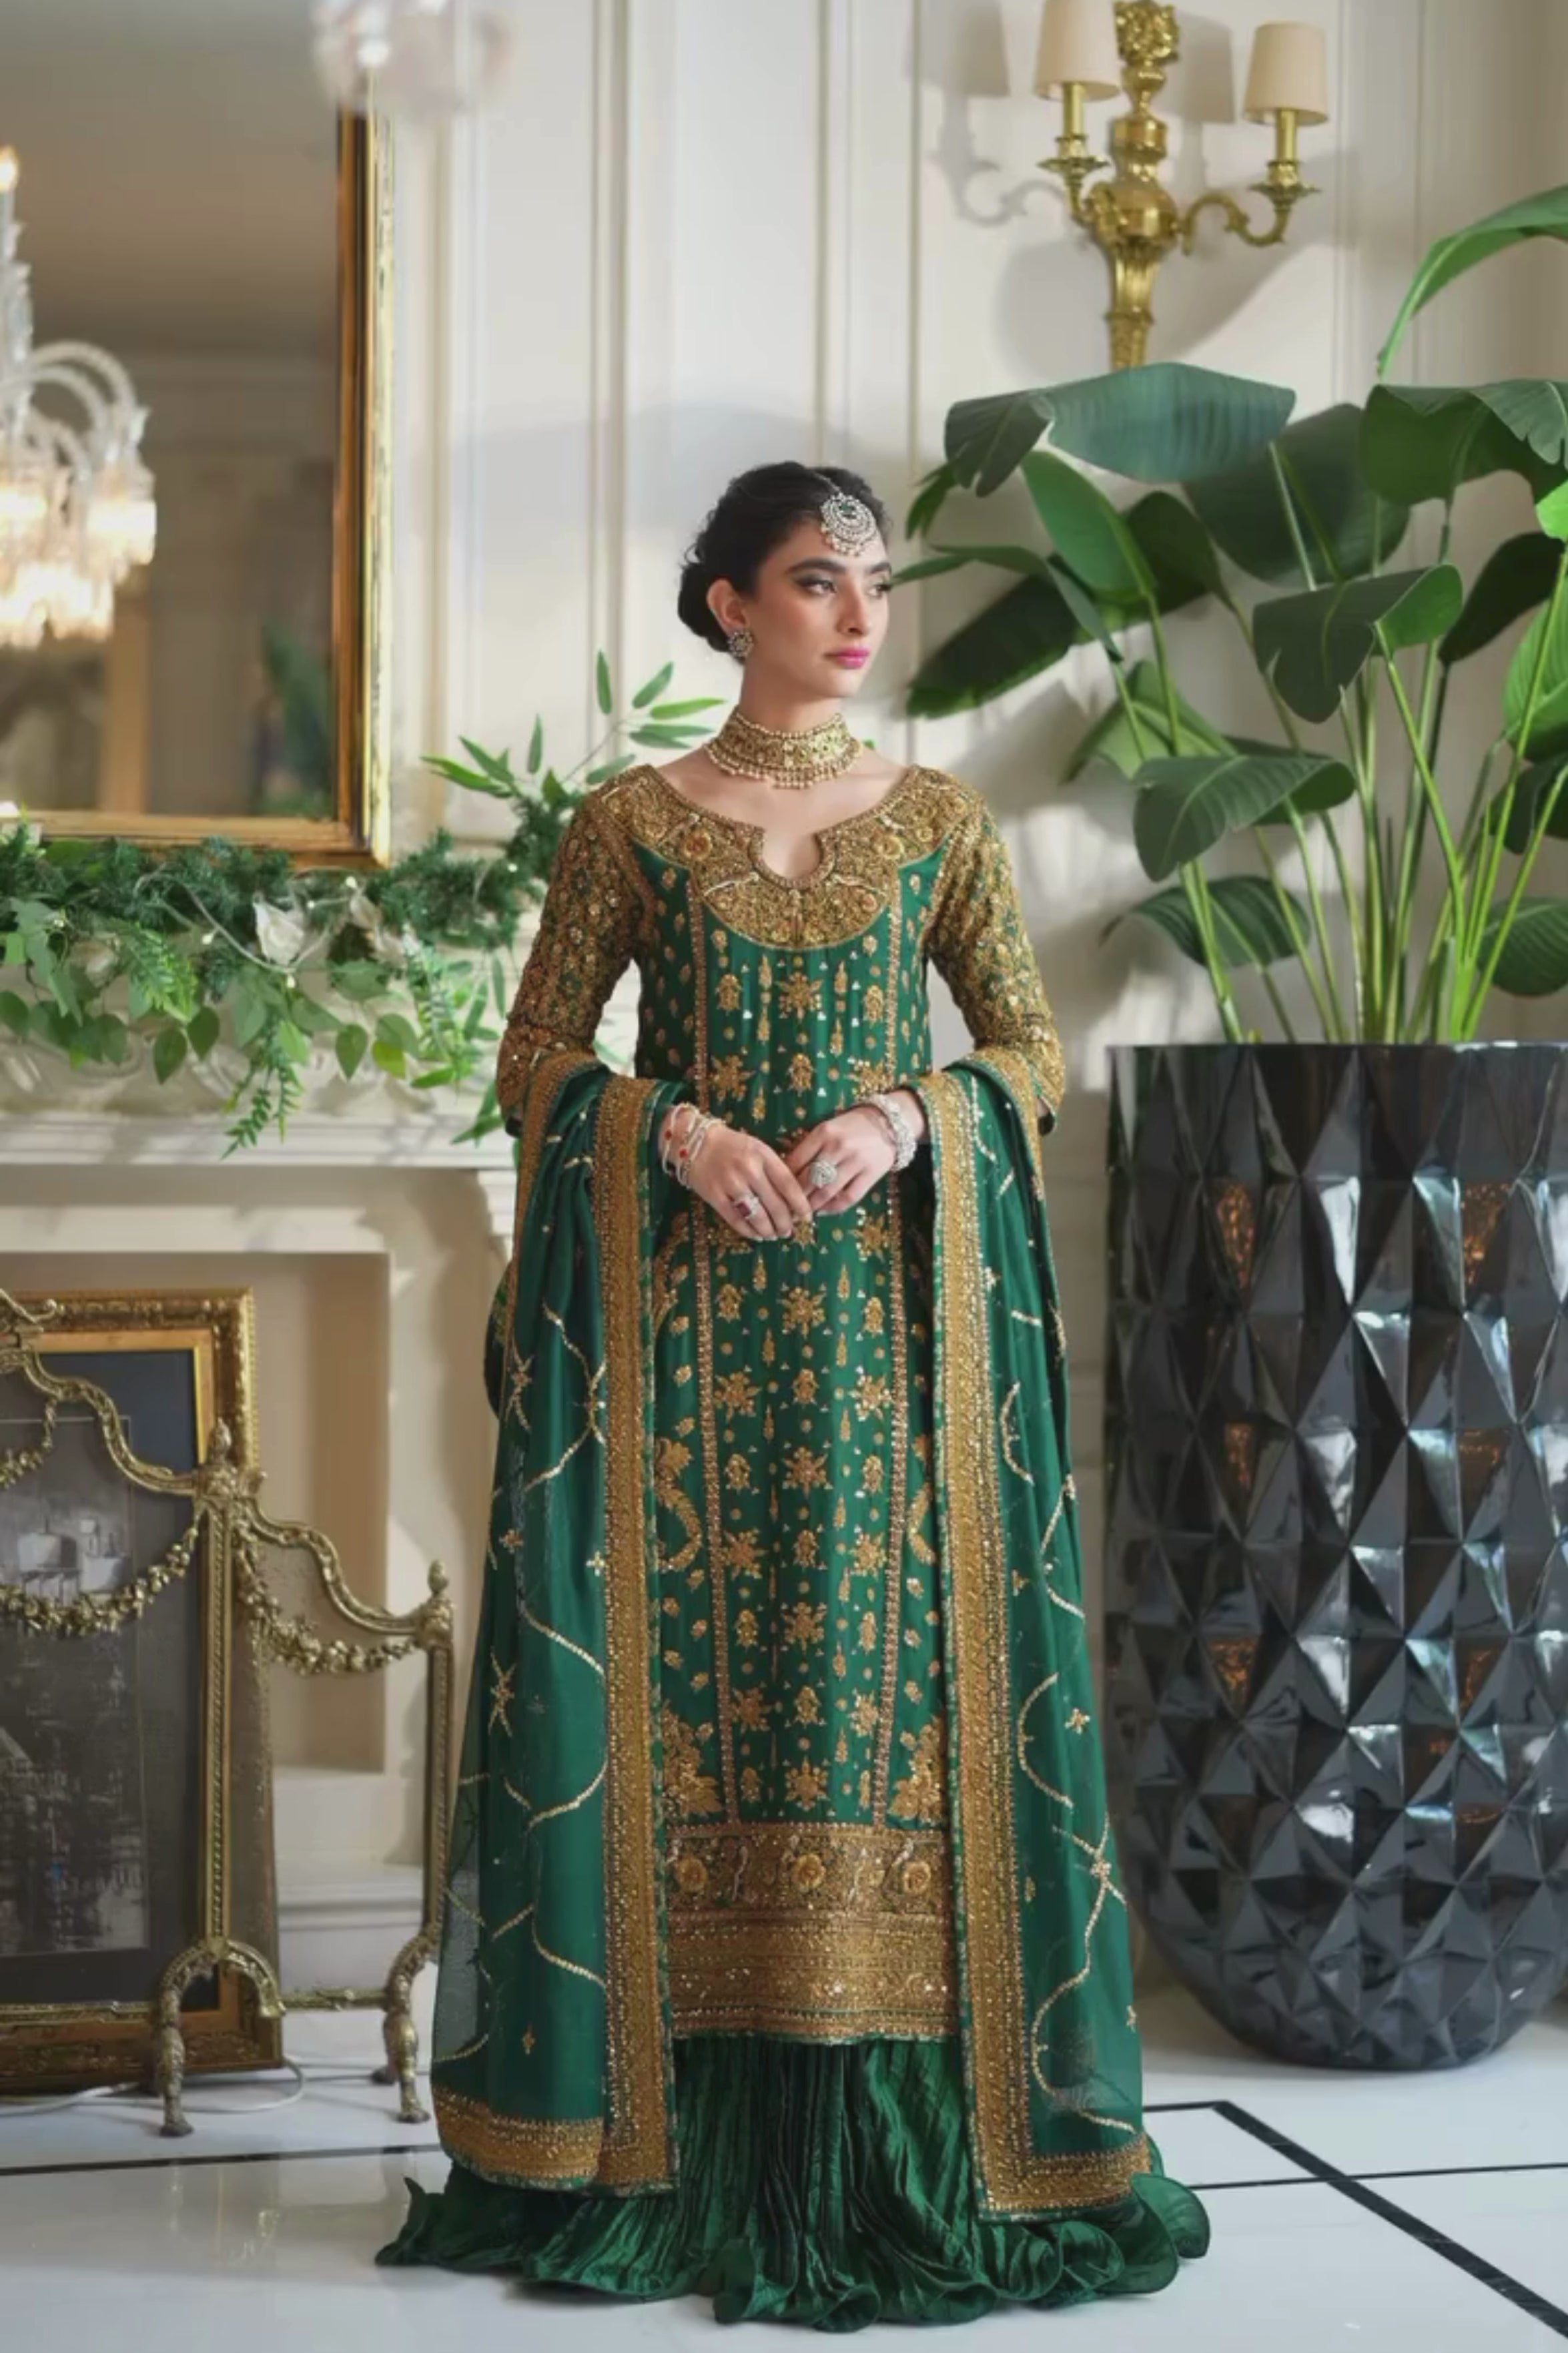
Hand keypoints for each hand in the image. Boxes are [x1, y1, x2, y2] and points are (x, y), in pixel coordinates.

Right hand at [678, 1116, 816, 1240]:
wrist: (695, 1142)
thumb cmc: (732, 1146)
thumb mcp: (758, 1149)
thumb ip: (774, 1170)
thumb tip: (793, 1200)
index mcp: (763, 1155)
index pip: (788, 1185)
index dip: (800, 1205)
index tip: (806, 1216)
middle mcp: (748, 1169)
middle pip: (775, 1205)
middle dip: (785, 1223)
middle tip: (788, 1231)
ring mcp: (730, 1184)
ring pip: (757, 1216)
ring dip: (769, 1231)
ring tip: (773, 1235)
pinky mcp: (714, 1196)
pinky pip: (736, 1220)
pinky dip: (749, 1231)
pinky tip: (756, 1234)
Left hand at [784, 1092, 925, 1215]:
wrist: (888, 1122)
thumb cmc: (852, 1126)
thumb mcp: (827, 1128)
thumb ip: (809, 1147)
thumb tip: (787, 1173)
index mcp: (823, 1132)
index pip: (796, 1161)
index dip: (784, 1180)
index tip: (777, 1190)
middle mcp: (838, 1146)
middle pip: (809, 1179)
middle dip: (795, 1197)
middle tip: (786, 1208)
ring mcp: (856, 1161)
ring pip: (827, 1191)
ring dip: (812, 1205)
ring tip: (803, 1212)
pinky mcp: (871, 1174)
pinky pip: (849, 1197)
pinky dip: (833, 1208)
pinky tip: (823, 1210)